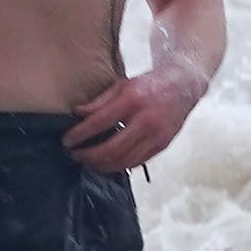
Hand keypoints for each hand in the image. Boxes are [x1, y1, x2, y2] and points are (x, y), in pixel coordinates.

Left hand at [64, 58, 205, 173]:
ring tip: (88, 162)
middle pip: (111, 149)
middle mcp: (146, 120)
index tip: (67, 141)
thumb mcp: (123, 84)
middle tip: (75, 155)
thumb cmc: (150, 84)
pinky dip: (119, 166)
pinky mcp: (162, 145)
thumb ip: (100, 101)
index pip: (99, 122)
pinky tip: (107, 164)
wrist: (184, 85)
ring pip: (124, 161)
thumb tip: (78, 114)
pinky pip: (136, 162)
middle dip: (89, 156)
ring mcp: (156, 135)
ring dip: (102, 166)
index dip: (80, 135)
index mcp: (133, 100)